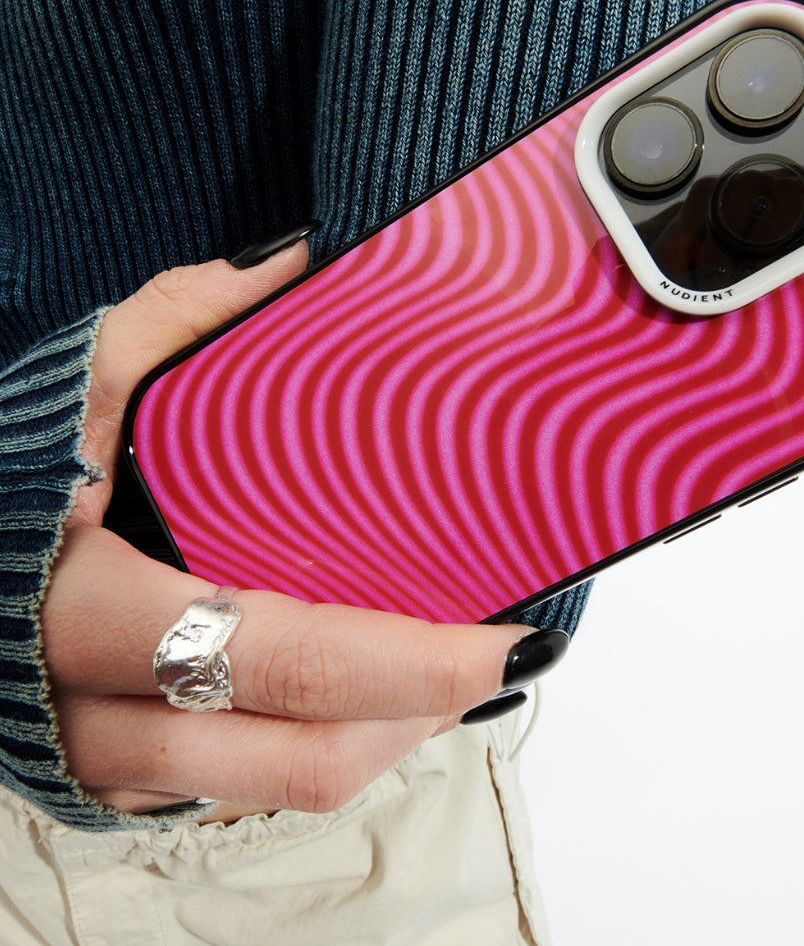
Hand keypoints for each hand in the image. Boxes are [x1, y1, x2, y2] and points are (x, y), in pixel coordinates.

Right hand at [43, 250, 560, 818]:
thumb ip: (188, 312)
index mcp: (96, 607)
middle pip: (307, 752)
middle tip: (505, 660)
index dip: (419, 665)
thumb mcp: (86, 371)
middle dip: (427, 712)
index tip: (509, 638)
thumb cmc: (6, 466)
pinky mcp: (120, 777)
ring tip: (455, 678)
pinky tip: (375, 695)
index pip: (292, 660)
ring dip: (386, 740)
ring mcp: (109, 758)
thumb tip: (307, 261)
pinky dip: (326, 747)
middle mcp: (101, 708)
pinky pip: (247, 786)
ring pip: (284, 786)